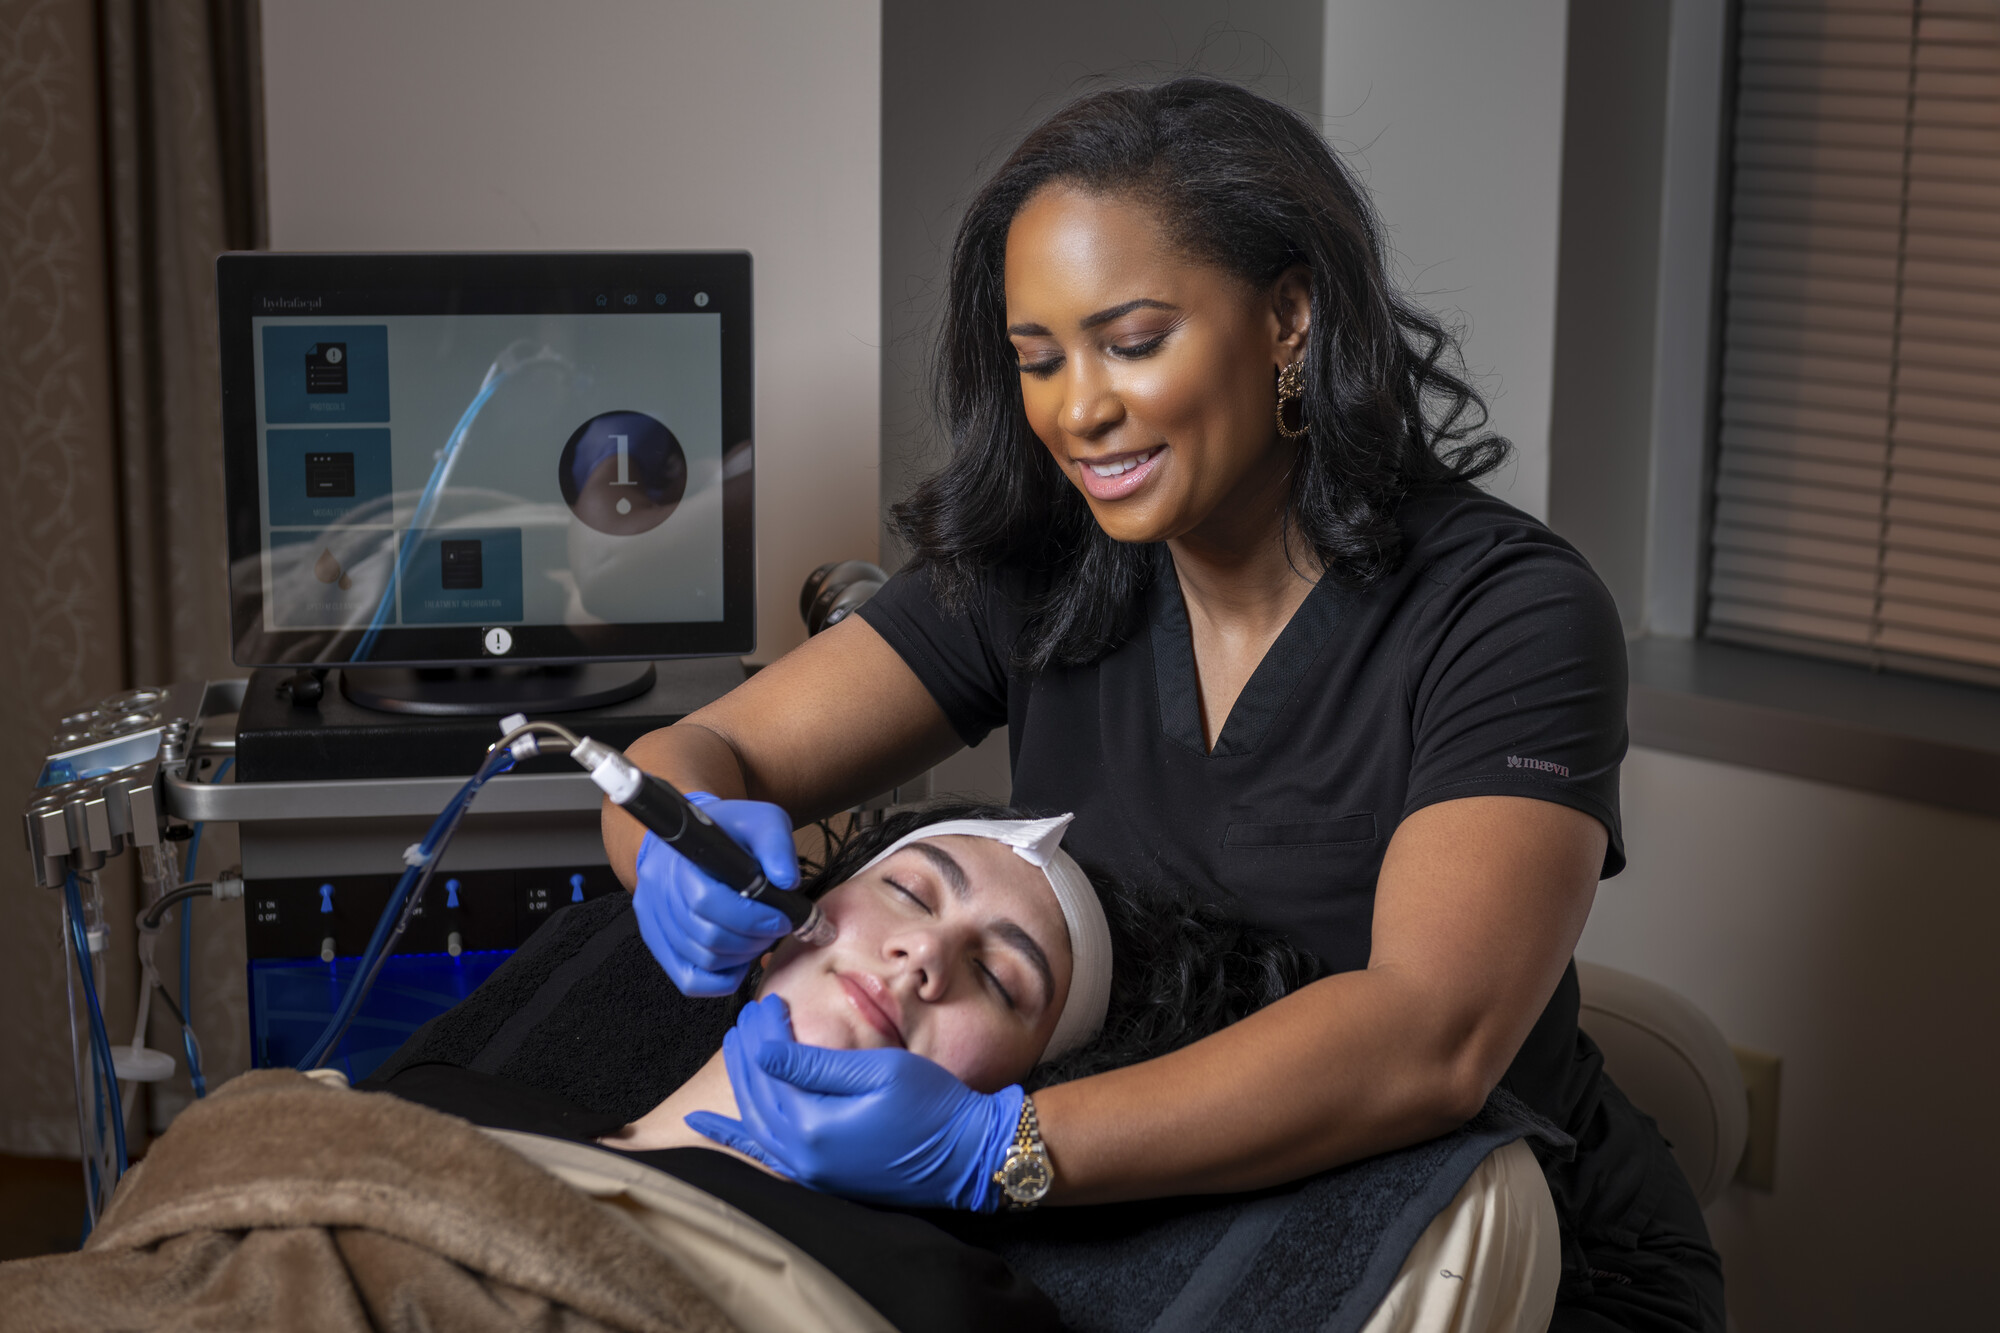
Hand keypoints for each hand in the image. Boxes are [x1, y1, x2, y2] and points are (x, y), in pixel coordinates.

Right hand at [632, 794, 799, 995]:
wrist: (691, 838)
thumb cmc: (728, 830)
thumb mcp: (760, 821)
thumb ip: (775, 845)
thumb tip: (787, 881)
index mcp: (681, 860)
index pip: (707, 902)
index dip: (751, 918)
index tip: (782, 918)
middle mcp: (659, 892)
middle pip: (706, 937)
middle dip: (753, 939)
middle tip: (776, 929)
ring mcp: (655, 921)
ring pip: (701, 960)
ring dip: (741, 956)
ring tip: (759, 938)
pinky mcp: (658, 943)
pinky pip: (689, 980)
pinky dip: (722, 978)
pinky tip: (739, 958)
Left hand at [686, 995, 1023, 1211]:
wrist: (968, 1156)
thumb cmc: (931, 1106)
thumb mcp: (877, 1072)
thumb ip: (815, 1066)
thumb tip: (763, 1051)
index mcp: (814, 1128)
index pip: (770, 1070)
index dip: (764, 1033)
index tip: (767, 1003)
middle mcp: (801, 1156)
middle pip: (756, 1095)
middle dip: (746, 1053)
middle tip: (746, 1017)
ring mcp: (808, 1171)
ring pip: (755, 1120)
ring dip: (740, 1083)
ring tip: (732, 1048)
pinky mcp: (818, 1176)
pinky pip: (763, 1154)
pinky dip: (732, 1137)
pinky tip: (703, 1127)